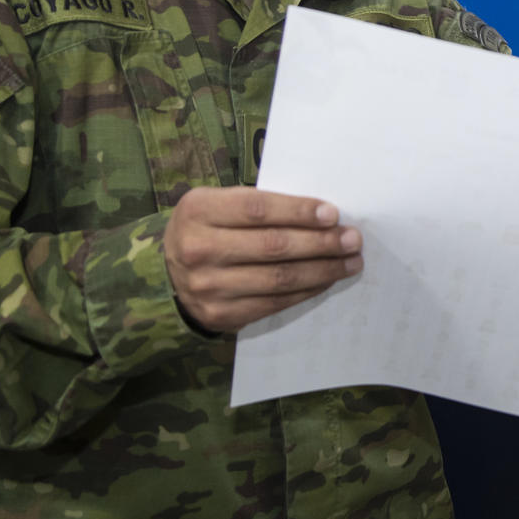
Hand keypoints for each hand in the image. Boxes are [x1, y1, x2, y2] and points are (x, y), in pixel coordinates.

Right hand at [163, 187, 364, 332]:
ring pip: (279, 279)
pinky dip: (307, 290)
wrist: (166, 276)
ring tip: (351, 261)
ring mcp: (209, 286)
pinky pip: (275, 302)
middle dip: (321, 243)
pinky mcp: (221, 315)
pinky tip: (326, 279)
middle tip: (352, 239)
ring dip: (323, 270)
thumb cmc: (206, 229)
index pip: (258, 209)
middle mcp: (199, 249)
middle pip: (273, 246)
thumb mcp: (217, 204)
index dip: (299, 212)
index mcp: (198, 211)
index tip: (332, 214)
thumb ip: (258, 205)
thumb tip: (321, 214)